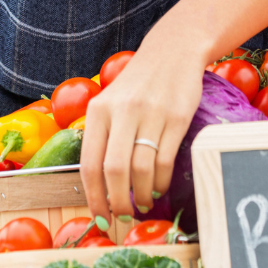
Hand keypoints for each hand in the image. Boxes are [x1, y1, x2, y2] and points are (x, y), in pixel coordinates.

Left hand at [79, 39, 204, 221]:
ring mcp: (151, 113)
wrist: (173, 51)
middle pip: (114, 171)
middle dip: (118, 203)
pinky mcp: (177, 117)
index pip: (90, 164)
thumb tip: (99, 186)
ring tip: (143, 202)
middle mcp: (123, 111)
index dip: (93, 197)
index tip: (100, 217)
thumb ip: (103, 135)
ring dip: (141, 195)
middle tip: (124, 217)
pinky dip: (161, 180)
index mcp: (99, 110)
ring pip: (141, 169)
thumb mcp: (111, 101)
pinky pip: (166, 159)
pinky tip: (159, 186)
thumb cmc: (139, 84)